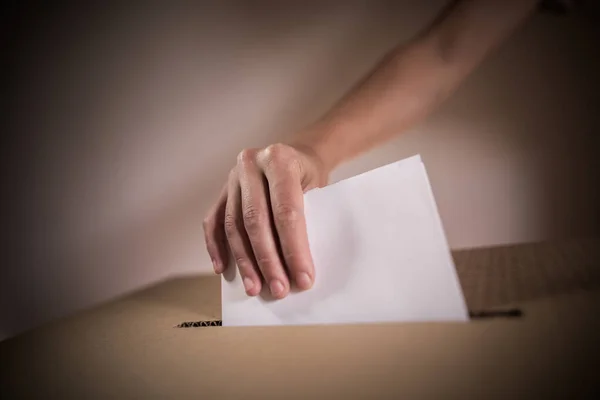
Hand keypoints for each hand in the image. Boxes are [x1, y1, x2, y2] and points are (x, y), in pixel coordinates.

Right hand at [203, 143, 328, 298]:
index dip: (293, 249)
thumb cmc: (311, 177)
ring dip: (244, 261)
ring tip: (255, 287)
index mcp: (280, 160)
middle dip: (267, 260)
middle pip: (256, 220)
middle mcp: (251, 164)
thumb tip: (299, 267)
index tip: (303, 278)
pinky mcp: (222, 190)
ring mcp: (232, 177)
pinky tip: (223, 269)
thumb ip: (307, 218)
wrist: (299, 155)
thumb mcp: (319, 188)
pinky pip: (213, 222)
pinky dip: (217, 247)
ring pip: (233, 225)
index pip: (285, 211)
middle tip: (278, 289)